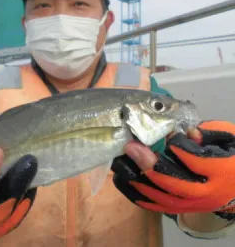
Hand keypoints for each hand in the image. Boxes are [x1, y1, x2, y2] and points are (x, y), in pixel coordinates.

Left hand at [112, 120, 234, 218]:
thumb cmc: (230, 155)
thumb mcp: (227, 138)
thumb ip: (207, 133)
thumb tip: (186, 132)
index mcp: (222, 171)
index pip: (196, 160)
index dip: (178, 146)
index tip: (162, 133)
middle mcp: (206, 193)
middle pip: (175, 183)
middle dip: (150, 165)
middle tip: (131, 147)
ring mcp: (192, 205)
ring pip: (161, 197)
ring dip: (137, 180)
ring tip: (119, 163)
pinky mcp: (181, 210)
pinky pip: (155, 206)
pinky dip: (136, 195)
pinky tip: (121, 181)